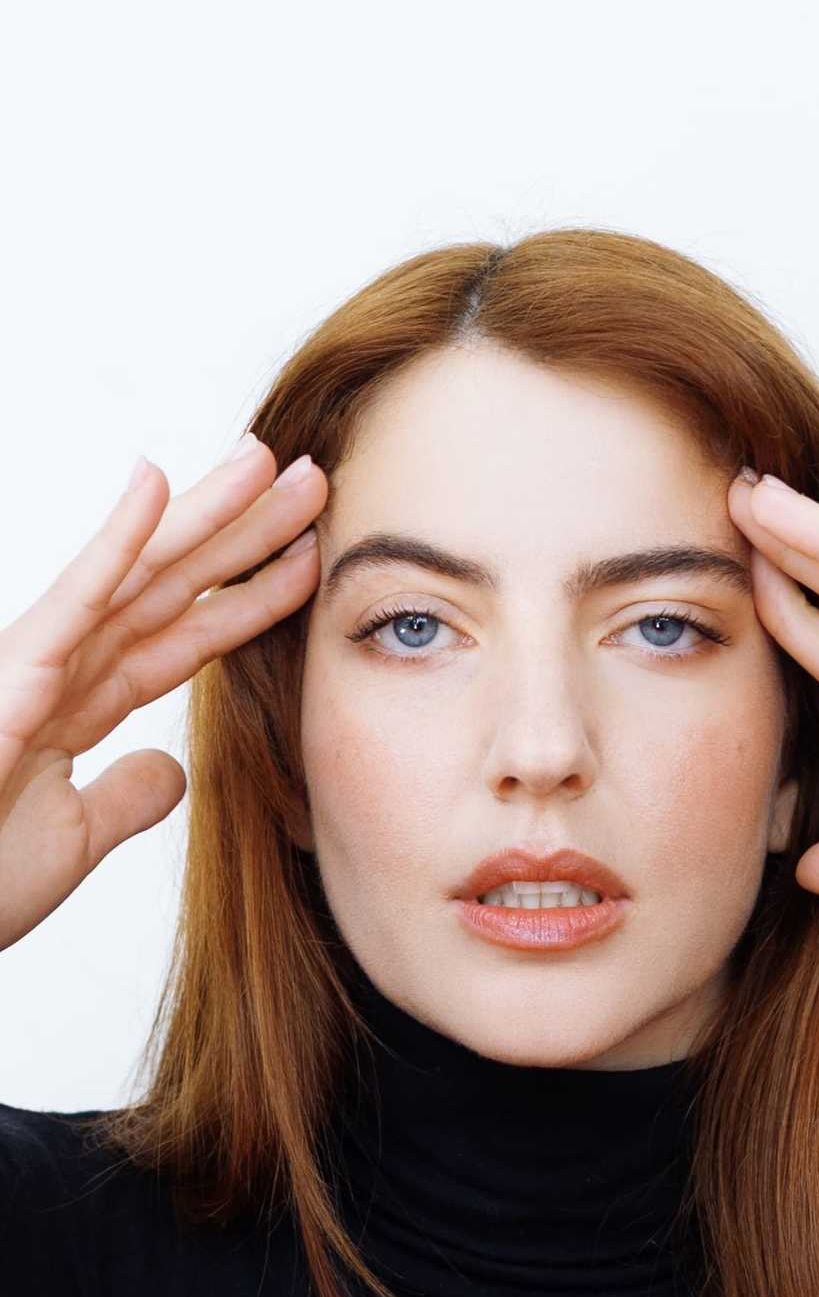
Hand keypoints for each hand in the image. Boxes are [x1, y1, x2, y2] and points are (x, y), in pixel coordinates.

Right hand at [0, 437, 325, 951]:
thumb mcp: (74, 838)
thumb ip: (125, 797)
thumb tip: (171, 770)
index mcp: (80, 704)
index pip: (186, 638)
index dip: (250, 597)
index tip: (310, 558)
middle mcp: (63, 669)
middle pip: (174, 589)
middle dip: (243, 534)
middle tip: (311, 479)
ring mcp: (35, 663)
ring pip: (139, 575)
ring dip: (204, 515)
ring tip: (264, 458)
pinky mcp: (12, 674)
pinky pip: (74, 600)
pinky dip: (115, 543)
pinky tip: (156, 484)